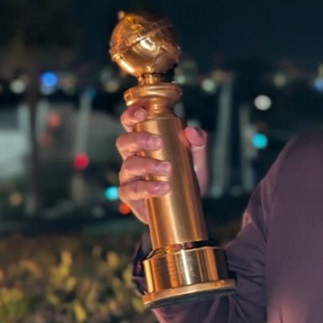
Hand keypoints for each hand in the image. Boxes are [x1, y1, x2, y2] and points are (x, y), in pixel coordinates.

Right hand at [115, 102, 208, 224]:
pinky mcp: (129, 196)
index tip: (142, 113)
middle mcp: (132, 157)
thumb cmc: (186, 178)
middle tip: (158, 142)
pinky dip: (146, 188)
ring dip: (147, 165)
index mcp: (144, 142)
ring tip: (167, 169)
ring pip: (128, 166)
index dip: (131, 114)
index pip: (130, 123)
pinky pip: (131, 190)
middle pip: (123, 142)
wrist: (187, 209)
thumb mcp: (198, 159)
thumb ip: (198, 143)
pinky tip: (162, 188)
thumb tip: (191, 131)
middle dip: (139, 139)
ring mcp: (129, 177)